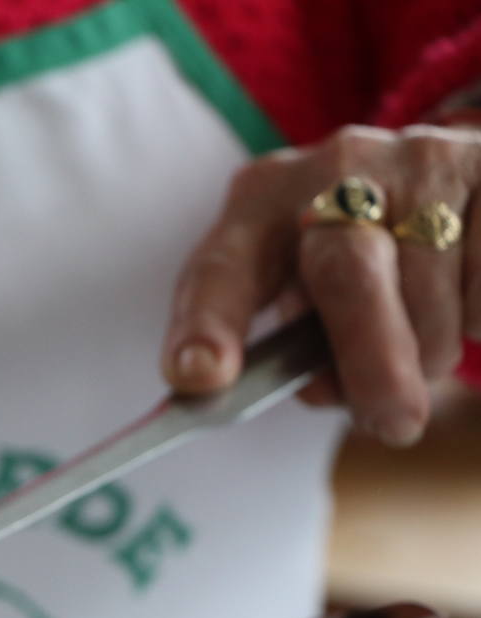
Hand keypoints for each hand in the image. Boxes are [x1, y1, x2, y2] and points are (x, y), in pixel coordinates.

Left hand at [162, 124, 480, 446]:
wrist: (447, 180)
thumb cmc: (350, 257)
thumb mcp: (299, 287)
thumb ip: (292, 347)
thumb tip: (329, 390)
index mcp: (260, 202)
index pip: (220, 270)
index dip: (206, 325)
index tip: (198, 376)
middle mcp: (334, 168)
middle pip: (346, 274)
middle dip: (370, 362)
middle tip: (393, 423)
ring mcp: (419, 160)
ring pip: (431, 296)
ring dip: (429, 351)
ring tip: (419, 339)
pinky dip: (477, 318)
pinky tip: (463, 293)